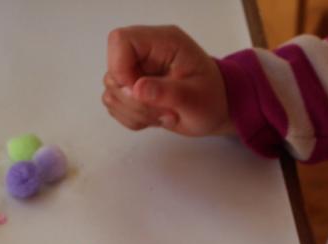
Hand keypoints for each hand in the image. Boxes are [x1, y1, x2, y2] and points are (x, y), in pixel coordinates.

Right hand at [102, 25, 232, 135]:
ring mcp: (136, 71)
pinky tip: (156, 118)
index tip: (140, 92)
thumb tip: (137, 89)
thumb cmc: (212, 98)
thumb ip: (167, 92)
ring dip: (135, 113)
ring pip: (112, 93)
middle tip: (164, 112)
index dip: (120, 69)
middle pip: (113, 72)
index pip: (121, 41)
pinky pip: (115, 106)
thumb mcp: (196, 98)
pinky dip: (133, 119)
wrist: (215, 109)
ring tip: (165, 116)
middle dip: (134, 102)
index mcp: (162, 42)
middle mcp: (144, 53)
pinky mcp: (131, 90)